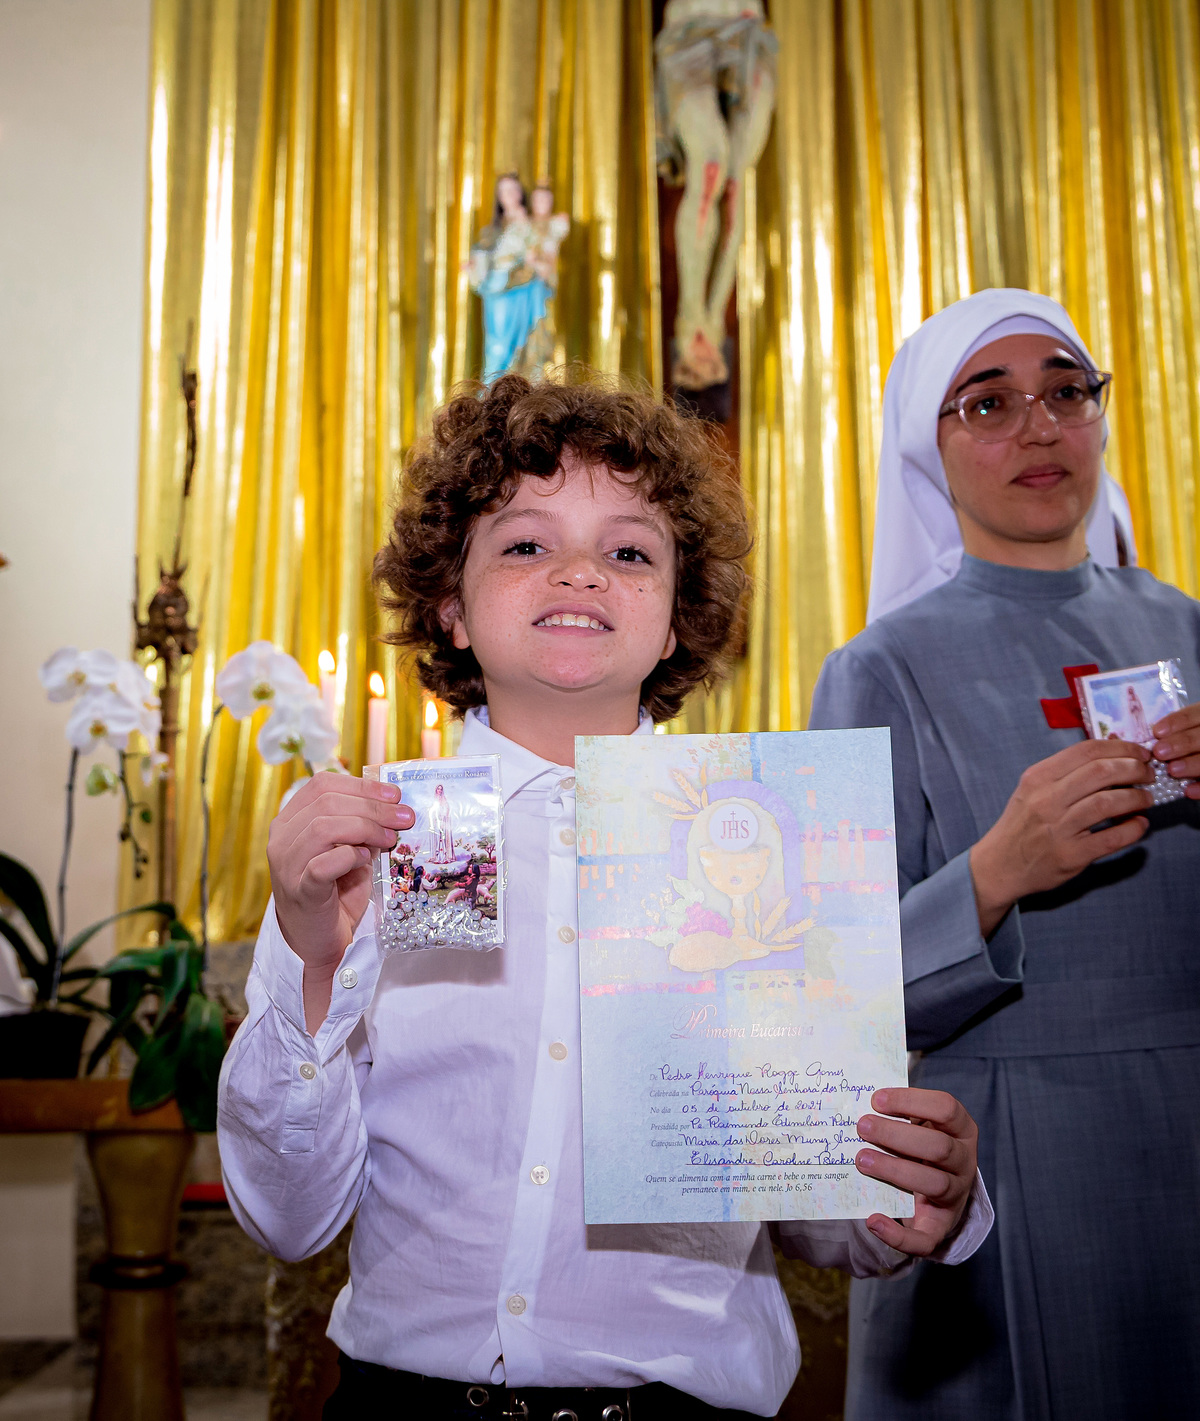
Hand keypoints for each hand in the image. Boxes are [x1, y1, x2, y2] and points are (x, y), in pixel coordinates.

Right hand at [267, 772, 414, 1031]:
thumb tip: (396, 803)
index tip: (394, 794)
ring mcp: (286, 865)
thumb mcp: (350, 849)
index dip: (361, 785)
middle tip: (404, 817)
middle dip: (373, 807)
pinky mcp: (299, 891)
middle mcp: (281, 838)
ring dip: (365, 829)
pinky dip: (350, 856)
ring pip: (323, 828)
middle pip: (327, 803)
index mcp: (291, 820)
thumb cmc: (336, 891)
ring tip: (389, 840)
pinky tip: (366, 860)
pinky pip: (323, 864)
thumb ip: (361, 825)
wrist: (320, 941)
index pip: (322, 785)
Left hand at [854, 1088, 977, 1256]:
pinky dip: (898, 1234)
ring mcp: (956, 1195)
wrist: (940, 1190)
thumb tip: (857, 1101)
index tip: (876, 1099)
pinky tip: (873, 1221)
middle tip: (862, 1127)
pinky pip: (926, 1239)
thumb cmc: (921, 1144)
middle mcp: (965, 1161)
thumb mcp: (921, 1124)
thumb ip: (899, 1113)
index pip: (946, 1108)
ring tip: (861, 1159)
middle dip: (896, 1135)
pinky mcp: (941, 1225)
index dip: (911, 1101)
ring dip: (894, 1170)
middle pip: (938, 1147)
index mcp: (962, 1129)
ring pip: (933, 1183)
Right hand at [969, 738, 1153, 934]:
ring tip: (1145, 799)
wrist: (999, 865)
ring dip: (1137, 798)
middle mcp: (1046, 800)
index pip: (1086, 751)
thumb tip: (1111, 752)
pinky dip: (1132, 829)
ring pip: (1108, 802)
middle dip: (1134, 769)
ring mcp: (1058, 828)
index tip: (1140, 752)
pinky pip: (1111, 838)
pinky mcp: (1070, 855)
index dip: (1121, 748)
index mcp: (1038, 777)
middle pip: (1101, 772)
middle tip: (1147, 774)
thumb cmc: (1021, 825)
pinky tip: (1139, 825)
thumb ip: (1066, 772)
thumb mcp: (1033, 790)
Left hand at [1152, 702, 1199, 796]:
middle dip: (1182, 743)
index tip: (1157, 732)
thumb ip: (1178, 730)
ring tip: (1172, 770)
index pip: (1197, 714)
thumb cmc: (1191, 740)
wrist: (1198, 751)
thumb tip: (1153, 734)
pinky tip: (1188, 791)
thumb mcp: (1190, 729)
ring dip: (1192, 764)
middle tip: (1160, 752)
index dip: (1178, 722)